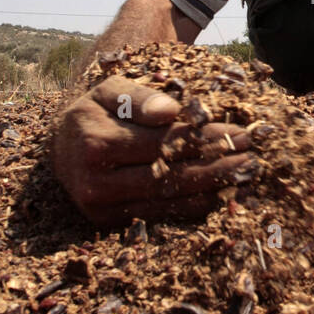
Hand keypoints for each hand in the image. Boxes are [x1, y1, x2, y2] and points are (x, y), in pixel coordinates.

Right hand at [51, 74, 257, 227]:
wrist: (61, 145)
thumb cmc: (94, 111)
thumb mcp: (110, 90)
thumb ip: (139, 98)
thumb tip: (170, 111)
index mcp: (95, 142)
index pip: (164, 143)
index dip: (205, 139)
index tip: (241, 134)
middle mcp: (95, 181)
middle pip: (169, 175)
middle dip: (216, 166)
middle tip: (252, 159)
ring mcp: (100, 207)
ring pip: (167, 200)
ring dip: (210, 190)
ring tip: (244, 177)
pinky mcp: (108, 223)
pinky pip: (158, 215)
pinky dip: (191, 207)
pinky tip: (220, 196)